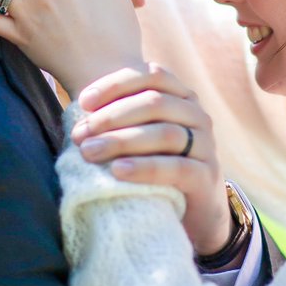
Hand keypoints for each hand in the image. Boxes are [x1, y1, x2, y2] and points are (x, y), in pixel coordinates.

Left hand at [74, 65, 232, 255]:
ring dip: (122, 141)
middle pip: (155, 103)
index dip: (116, 84)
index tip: (84, 101)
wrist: (194, 209)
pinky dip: (145, 167)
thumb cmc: (157, 165)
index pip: (152, 76)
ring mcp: (206, 145)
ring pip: (165, 133)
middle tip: (81, 134)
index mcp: (181, 97)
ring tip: (90, 152)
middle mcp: (197, 115)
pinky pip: (177, 167)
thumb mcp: (141, 136)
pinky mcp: (206, 176)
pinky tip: (118, 171)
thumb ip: (120, 119)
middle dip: (112, 117)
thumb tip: (80, 116)